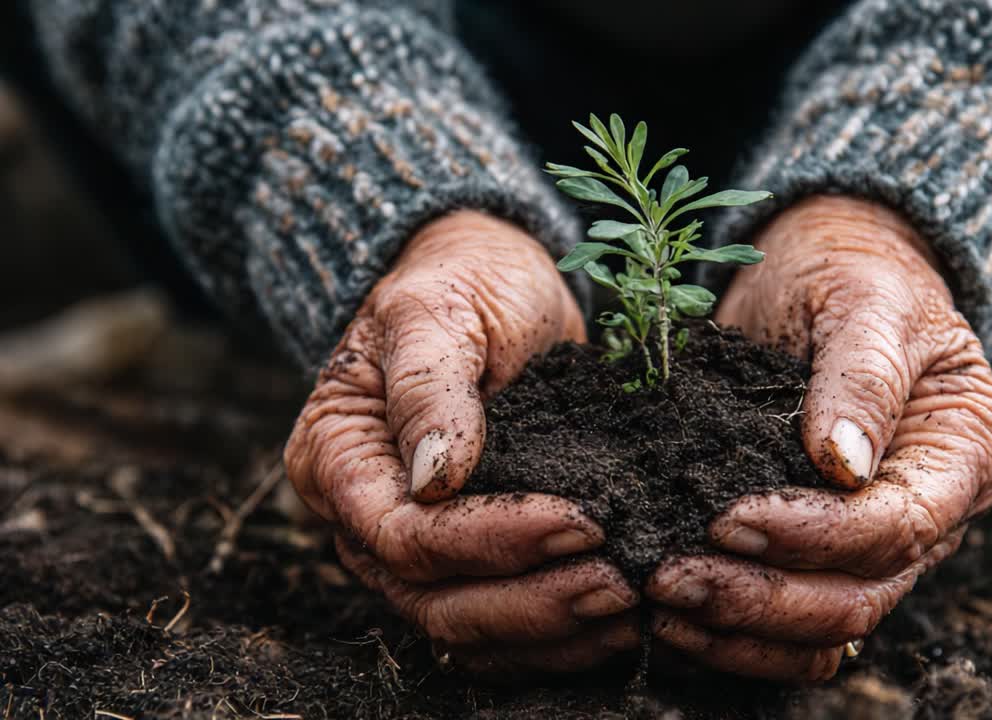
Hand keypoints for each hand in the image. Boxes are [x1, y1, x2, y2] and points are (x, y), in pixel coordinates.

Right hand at [285, 211, 638, 671]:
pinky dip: (556, 633)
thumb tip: (434, 475)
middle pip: (433, 598)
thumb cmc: (461, 282)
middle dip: (529, 601)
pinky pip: (501, 621)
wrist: (496, 280)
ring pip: (468, 624)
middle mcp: (370, 518)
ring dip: (549, 627)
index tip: (577, 520)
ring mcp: (421, 545)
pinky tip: (616, 624)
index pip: (403, 536)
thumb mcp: (437, 310)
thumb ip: (427, 385)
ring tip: (626, 607)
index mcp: (339, 459)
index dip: (489, 541)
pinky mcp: (475, 554)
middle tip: (616, 584)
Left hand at [646, 196, 991, 681]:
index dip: (814, 535)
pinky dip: (737, 633)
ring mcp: (877, 543)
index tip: (728, 517)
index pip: (897, 528)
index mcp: (963, 455)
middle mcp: (931, 516)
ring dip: (741, 627)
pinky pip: (793, 625)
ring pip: (824, 627)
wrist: (832, 269)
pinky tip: (674, 617)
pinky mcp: (823, 551)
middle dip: (763, 597)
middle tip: (671, 574)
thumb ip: (862, 376)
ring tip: (661, 600)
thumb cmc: (858, 274)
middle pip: (859, 596)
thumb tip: (844, 465)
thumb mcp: (868, 299)